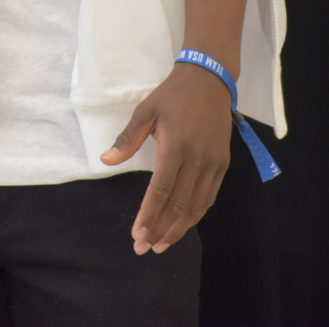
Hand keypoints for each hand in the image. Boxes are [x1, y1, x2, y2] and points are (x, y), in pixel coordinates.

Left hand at [100, 62, 232, 254]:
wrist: (209, 80)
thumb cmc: (172, 95)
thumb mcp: (146, 111)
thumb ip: (127, 139)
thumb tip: (106, 160)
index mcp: (176, 146)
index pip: (161, 190)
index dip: (149, 215)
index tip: (137, 235)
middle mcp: (197, 159)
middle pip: (179, 205)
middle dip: (160, 230)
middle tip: (144, 248)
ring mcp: (213, 163)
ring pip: (196, 206)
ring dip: (178, 229)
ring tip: (161, 244)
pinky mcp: (222, 164)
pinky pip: (209, 197)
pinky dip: (195, 215)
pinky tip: (182, 225)